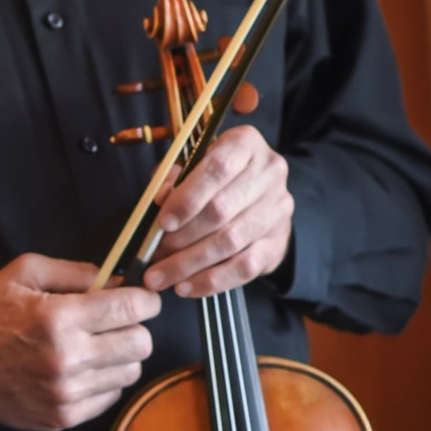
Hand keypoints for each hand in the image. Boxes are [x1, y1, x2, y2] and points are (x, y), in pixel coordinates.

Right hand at [0, 255, 159, 430]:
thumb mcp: (22, 273)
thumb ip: (73, 271)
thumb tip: (116, 279)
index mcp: (58, 318)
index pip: (131, 309)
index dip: (145, 299)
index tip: (141, 297)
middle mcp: (67, 358)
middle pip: (141, 343)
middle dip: (135, 326)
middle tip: (116, 321)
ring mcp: (67, 392)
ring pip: (130, 372)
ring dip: (121, 355)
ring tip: (96, 345)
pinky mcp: (64, 416)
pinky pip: (111, 397)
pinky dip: (104, 380)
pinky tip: (82, 367)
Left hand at [144, 125, 293, 297]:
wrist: (257, 198)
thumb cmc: (214, 178)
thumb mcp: (191, 166)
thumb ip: (173, 179)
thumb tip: (159, 201)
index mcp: (245, 143)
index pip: (218, 168)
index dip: (187, 198)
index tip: (162, 222)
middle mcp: (269, 173)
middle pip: (222, 210)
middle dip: (180, 238)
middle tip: (152, 255)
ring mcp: (278, 209)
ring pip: (230, 242)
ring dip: (189, 264)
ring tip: (161, 276)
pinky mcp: (279, 241)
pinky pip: (243, 267)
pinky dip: (211, 280)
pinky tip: (185, 287)